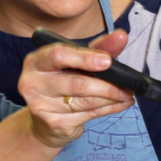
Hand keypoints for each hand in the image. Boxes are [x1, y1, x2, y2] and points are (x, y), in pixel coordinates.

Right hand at [18, 30, 134, 147]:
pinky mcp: (54, 124)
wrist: (43, 122)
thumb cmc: (62, 82)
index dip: (84, 58)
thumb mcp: (76, 62)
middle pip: (76, 83)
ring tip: (127, 93)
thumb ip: (97, 49)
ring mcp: (41, 106)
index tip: (107, 61)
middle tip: (127, 84)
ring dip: (111, 97)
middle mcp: (33, 83)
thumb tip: (121, 37)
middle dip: (106, 85)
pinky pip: (88, 115)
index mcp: (36, 61)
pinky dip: (109, 108)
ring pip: (85, 101)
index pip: (59, 55)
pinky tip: (121, 104)